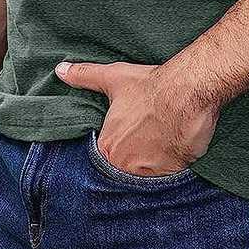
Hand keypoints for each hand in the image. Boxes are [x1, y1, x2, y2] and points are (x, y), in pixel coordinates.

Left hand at [55, 60, 217, 175]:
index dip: (118, 144)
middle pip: (125, 167)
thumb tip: (60, 71)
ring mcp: (148, 173)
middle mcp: (123, 166)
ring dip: (151, 162)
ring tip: (159, 141)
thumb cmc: (150, 85)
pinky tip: (172, 148)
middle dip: (134, 155)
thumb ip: (84, 76)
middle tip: (146, 136)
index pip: (105, 156)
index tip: (129, 133)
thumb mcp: (113, 78)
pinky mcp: (172, 175)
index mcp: (107, 147)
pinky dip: (169, 166)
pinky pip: (166, 177)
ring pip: (145, 174)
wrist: (188, 91)